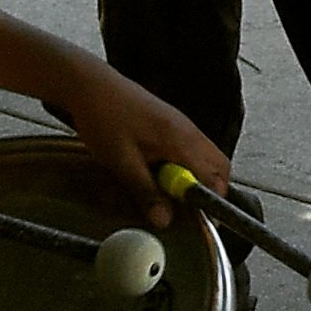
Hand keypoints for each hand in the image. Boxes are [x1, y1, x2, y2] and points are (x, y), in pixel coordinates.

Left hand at [58, 54, 229, 223]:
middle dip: (209, 191)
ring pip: (206, 158)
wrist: (93, 87)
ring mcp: (183, 126)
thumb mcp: (122, 163)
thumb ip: (146, 192)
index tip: (202, 224)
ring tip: (167, 195)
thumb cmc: (105, 121)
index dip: (212, 202)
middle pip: (218, 166)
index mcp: (182, 141)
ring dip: (194, 179)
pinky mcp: (173, 124)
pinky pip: (192, 150)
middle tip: (186, 212)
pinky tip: (158, 174)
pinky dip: (184, 167)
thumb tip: (165, 221)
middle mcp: (190, 132)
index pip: (214, 176)